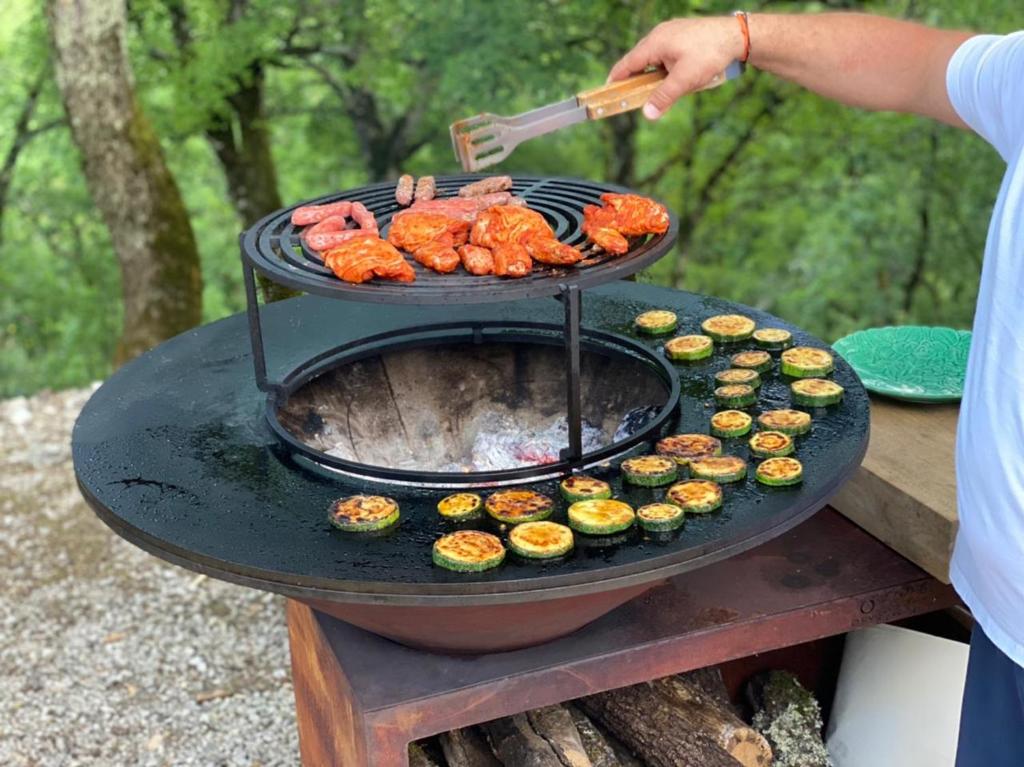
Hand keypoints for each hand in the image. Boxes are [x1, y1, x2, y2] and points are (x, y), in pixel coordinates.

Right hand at [608, 17, 745, 119]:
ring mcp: (671, 33)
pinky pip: (666, 54)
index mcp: (655, 42)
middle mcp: (660, 35)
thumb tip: (647, 115)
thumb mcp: (685, 80)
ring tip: (663, 90)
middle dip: (636, 80)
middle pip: (639, 61)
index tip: (608, 92)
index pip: (627, 63)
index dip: (616, 79)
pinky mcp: (682, 36)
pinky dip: (665, 68)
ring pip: (654, 58)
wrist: (738, 35)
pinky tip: (677, 78)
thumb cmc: (711, 54)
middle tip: (633, 98)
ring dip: (654, 75)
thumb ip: (664, 97)